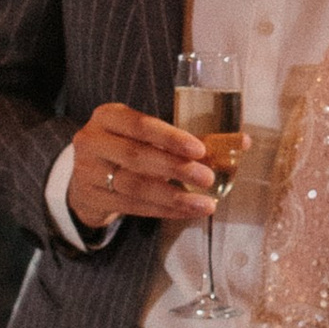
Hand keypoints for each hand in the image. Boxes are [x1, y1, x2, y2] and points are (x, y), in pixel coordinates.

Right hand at [68, 102, 217, 228]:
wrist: (86, 176)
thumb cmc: (127, 147)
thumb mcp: (145, 135)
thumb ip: (187, 138)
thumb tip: (242, 142)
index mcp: (108, 116)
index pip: (140, 124)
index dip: (170, 137)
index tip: (199, 149)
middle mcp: (92, 141)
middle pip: (137, 156)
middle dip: (176, 168)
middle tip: (207, 177)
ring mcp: (87, 171)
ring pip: (135, 186)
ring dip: (173, 196)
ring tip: (204, 203)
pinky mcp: (91, 199)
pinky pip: (133, 207)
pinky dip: (164, 210)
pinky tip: (186, 211)